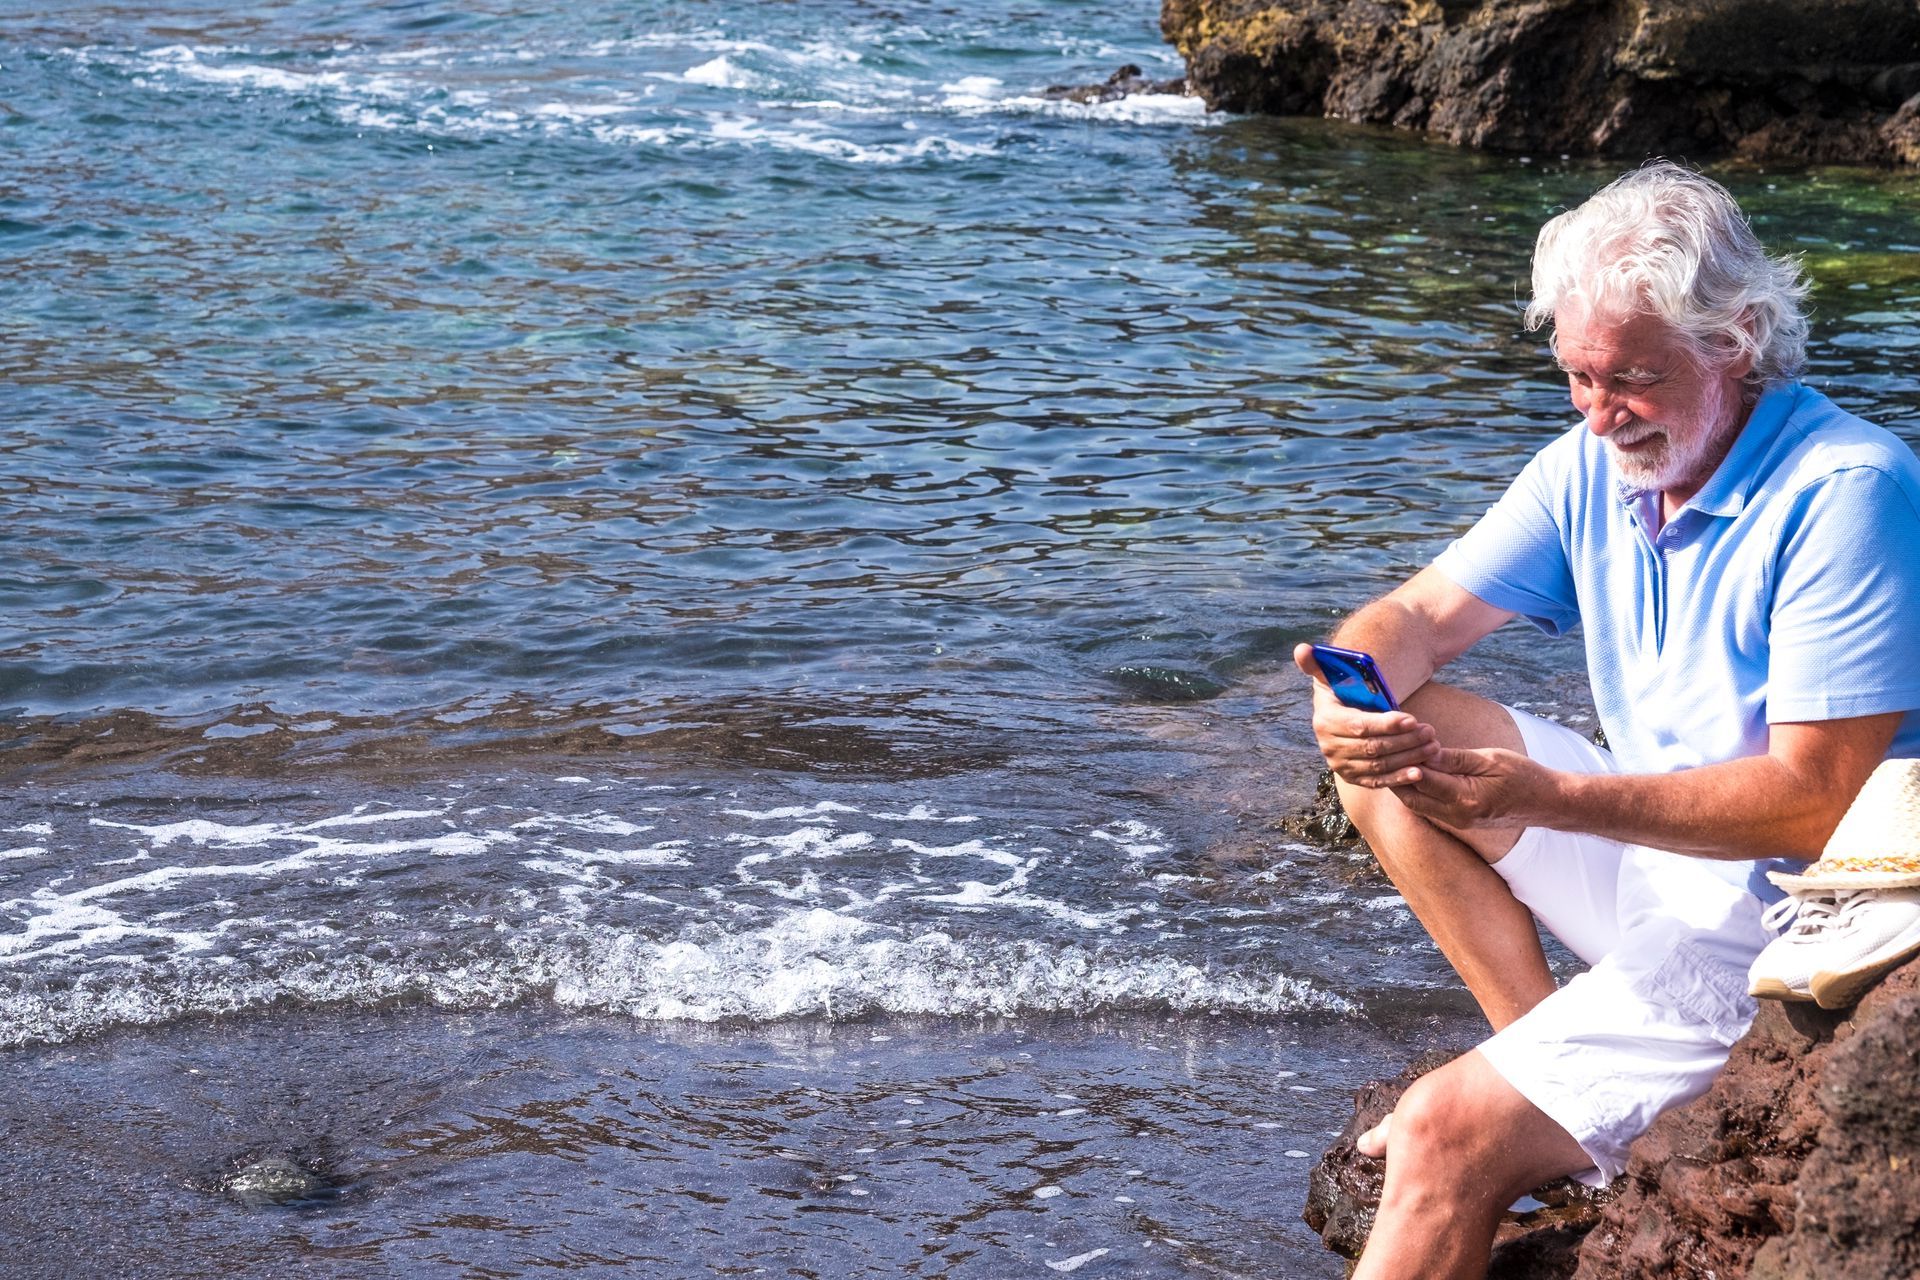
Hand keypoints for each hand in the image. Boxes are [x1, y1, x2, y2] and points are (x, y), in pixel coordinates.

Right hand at [1294, 643, 1437, 787]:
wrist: (1341, 716)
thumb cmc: (1342, 692)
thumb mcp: (1329, 676)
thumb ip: (1316, 663)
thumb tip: (1302, 648)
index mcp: (1325, 721)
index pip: (1359, 725)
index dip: (1386, 725)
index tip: (1412, 718)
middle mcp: (1329, 747)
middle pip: (1372, 748)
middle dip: (1404, 741)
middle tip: (1430, 732)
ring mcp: (1340, 766)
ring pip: (1379, 765)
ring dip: (1408, 758)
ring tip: (1432, 747)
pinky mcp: (1353, 778)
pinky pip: (1377, 782)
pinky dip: (1398, 779)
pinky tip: (1419, 772)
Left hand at [1392, 746, 1553, 828]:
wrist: (1546, 802)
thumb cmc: (1523, 775)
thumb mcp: (1490, 759)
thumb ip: (1454, 758)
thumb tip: (1423, 752)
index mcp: (1466, 798)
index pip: (1422, 780)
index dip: (1405, 760)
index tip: (1393, 741)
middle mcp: (1458, 816)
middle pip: (1412, 798)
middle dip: (1395, 776)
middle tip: (1384, 752)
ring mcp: (1458, 822)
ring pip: (1417, 805)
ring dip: (1404, 785)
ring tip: (1392, 760)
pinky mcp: (1459, 822)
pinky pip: (1429, 808)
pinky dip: (1418, 791)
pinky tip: (1412, 773)